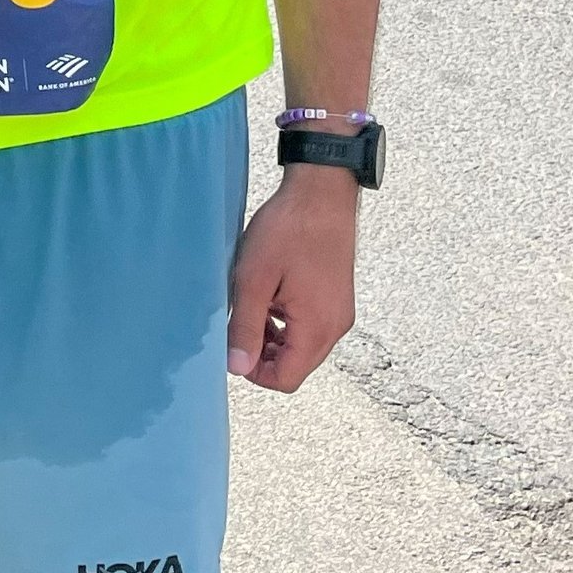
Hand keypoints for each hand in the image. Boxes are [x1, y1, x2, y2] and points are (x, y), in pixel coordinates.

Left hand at [225, 169, 358, 392]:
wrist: (322, 192)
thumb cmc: (289, 229)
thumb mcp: (254, 279)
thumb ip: (245, 327)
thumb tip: (237, 367)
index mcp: (317, 327)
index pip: (285, 379)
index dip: (254, 371)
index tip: (233, 346)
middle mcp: (335, 327)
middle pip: (295, 367)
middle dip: (263, 355)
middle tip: (240, 324)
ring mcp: (339, 313)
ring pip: (302, 348)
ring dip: (274, 338)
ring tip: (254, 306)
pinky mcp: (337, 300)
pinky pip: (310, 327)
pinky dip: (287, 323)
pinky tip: (271, 297)